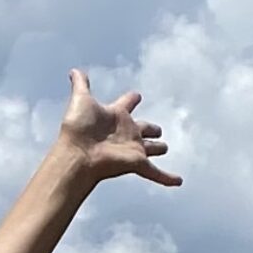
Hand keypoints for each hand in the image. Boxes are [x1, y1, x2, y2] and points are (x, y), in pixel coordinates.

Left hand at [56, 67, 180, 187]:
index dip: (131, 99)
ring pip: (150, 148)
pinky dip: (167, 178)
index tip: (136, 96)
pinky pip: (156, 172)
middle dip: (150, 128)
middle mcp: (125, 132)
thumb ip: (81, 84)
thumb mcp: (82, 100)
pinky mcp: (137, 163)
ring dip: (157, 148)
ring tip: (163, 148)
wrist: (78, 154)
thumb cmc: (78, 128)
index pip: (126, 103)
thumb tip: (74, 70)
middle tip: (157, 130)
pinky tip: (178, 181)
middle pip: (142, 128)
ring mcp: (132, 149)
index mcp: (116, 116)